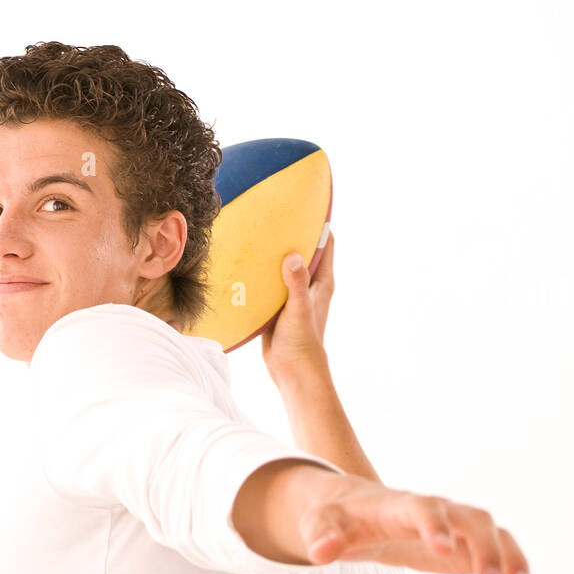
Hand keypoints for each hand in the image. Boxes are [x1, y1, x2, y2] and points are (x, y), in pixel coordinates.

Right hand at [260, 227, 334, 382]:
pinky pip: (271, 282)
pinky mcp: (278, 305)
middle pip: (304, 250)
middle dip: (294, 234)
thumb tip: (293, 255)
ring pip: (285, 266)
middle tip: (276, 215)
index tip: (308, 204)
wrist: (292, 369)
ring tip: (258, 234)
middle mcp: (309, 284)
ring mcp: (293, 294)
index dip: (320, 223)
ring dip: (275, 254)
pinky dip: (263, 273)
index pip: (326, 243)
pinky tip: (246, 264)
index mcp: (322, 281)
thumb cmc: (301, 339)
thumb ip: (296, 282)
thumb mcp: (298, 308)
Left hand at [300, 474, 532, 573]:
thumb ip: (321, 535)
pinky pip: (497, 555)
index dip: (435, 525)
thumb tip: (320, 552)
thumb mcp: (320, 524)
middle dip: (485, 548)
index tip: (443, 550)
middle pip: (472, 519)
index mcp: (399, 505)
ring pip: (495, 534)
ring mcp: (455, 527)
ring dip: (511, 561)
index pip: (423, 508)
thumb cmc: (338, 518)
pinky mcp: (464, 547)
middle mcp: (436, 512)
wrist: (357, 511)